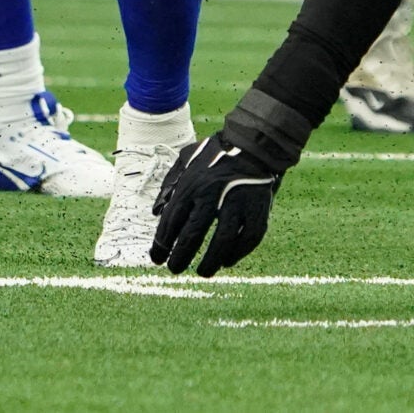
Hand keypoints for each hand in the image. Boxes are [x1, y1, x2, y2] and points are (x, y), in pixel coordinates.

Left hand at [150, 131, 288, 276]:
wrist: (254, 141)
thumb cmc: (216, 152)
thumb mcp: (186, 159)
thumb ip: (169, 184)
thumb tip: (155, 212)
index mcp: (192, 183)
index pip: (171, 221)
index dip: (162, 244)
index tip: (157, 258)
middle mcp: (212, 194)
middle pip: (192, 234)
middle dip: (180, 256)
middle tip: (175, 269)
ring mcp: (238, 203)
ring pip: (222, 241)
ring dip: (210, 261)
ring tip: (203, 272)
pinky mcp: (259, 209)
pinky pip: (248, 239)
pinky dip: (237, 253)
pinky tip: (227, 261)